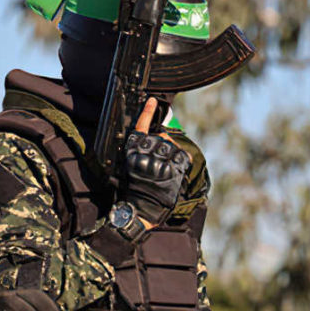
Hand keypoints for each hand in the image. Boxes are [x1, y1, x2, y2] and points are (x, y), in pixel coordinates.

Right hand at [119, 98, 189, 224]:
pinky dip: (181, 160)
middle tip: (162, 159)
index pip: (141, 126)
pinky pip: (181, 156)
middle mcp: (145, 153)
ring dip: (172, 154)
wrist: (139, 210)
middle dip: (164, 144)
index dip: (147, 112)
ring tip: (165, 168)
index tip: (152, 100)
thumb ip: (139, 152)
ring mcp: (159, 160)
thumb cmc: (132, 191)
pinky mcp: (171, 170)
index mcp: (132, 151)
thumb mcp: (128, 168)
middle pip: (161, 137)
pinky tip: (176, 167)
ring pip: (172, 146)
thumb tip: (154, 138)